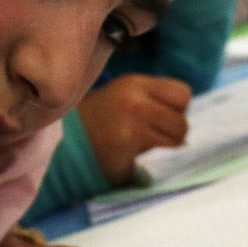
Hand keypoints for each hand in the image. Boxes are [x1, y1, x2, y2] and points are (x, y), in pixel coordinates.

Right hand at [78, 74, 193, 182]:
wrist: (61, 144)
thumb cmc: (96, 125)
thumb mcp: (123, 99)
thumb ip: (153, 101)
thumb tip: (187, 120)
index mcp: (135, 84)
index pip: (183, 93)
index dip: (178, 111)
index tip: (162, 121)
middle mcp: (135, 99)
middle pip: (183, 121)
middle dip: (173, 134)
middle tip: (152, 141)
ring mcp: (132, 121)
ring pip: (177, 140)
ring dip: (166, 150)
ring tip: (144, 151)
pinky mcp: (129, 144)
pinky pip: (161, 156)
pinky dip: (155, 162)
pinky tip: (137, 160)